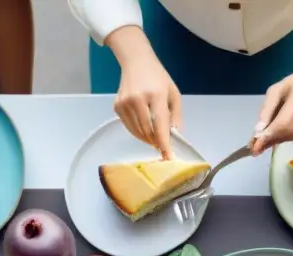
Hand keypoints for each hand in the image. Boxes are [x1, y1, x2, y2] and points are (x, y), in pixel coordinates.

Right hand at [111, 31, 180, 159]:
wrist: (136, 62)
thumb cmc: (158, 78)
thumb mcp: (173, 94)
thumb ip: (176, 116)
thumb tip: (174, 137)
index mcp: (156, 95)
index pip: (160, 125)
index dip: (164, 143)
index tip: (168, 157)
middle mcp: (138, 99)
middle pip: (148, 131)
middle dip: (156, 141)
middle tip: (162, 144)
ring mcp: (125, 103)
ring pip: (137, 132)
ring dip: (147, 138)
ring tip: (154, 136)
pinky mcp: (117, 106)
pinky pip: (129, 127)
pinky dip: (137, 131)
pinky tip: (143, 126)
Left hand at [250, 53, 292, 155]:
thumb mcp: (275, 91)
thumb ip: (266, 111)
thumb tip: (258, 131)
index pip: (282, 123)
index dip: (268, 136)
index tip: (255, 148)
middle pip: (287, 132)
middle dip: (271, 139)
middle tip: (257, 145)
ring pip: (292, 137)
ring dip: (278, 139)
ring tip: (270, 135)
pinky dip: (288, 137)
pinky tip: (285, 129)